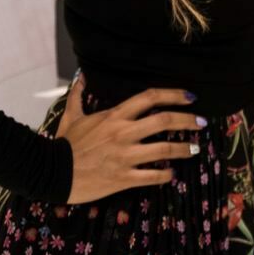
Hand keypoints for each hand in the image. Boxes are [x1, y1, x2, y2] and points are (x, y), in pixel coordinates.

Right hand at [55, 75, 204, 203]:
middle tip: (202, 123)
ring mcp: (125, 156)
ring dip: (183, 148)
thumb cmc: (63, 145)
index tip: (190, 96)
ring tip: (194, 149)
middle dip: (187, 120)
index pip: (150, 97)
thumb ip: (78, 95)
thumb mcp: (71, 116)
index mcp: (114, 116)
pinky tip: (172, 174)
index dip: (173, 95)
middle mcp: (123, 133)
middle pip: (164, 120)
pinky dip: (165, 174)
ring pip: (163, 149)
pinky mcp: (122, 178)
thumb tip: (82, 76)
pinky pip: (151, 176)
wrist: (51, 173)